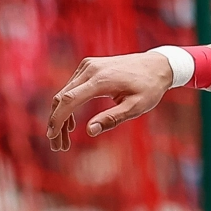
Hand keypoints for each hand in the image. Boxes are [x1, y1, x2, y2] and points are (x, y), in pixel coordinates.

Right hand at [46, 52, 172, 151]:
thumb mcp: (136, 107)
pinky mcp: (89, 66)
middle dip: (56, 122)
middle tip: (59, 146)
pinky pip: (72, 87)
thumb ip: (113, 118)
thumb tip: (90, 131)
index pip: (69, 100)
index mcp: (101, 80)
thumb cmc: (149, 88)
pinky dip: (68, 104)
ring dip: (61, 115)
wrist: (157, 65)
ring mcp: (88, 65)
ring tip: (64, 139)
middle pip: (62, 97)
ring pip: (65, 92)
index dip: (57, 119)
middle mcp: (90, 69)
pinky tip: (71, 123)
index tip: (52, 137)